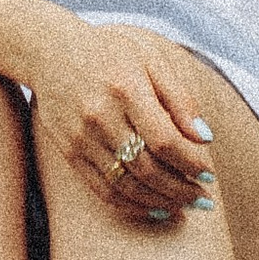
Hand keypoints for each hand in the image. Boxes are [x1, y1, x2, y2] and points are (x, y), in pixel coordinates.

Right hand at [16, 10, 219, 220]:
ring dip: (160, 201)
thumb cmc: (109, 53)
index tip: (209, 174)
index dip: (191, 163)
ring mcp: (82, 137)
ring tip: (184, 206)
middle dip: (181, 189)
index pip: (164, 140)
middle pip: (147, 168)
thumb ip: (180, 98)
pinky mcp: (70, 152)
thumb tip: (206, 138)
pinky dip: (132, 204)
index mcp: (126, 89)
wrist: (49, 52)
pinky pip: (103, 189)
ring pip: (126, 184)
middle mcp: (101, 116)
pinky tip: (154, 207)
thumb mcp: (150, 59)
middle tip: (203, 199)